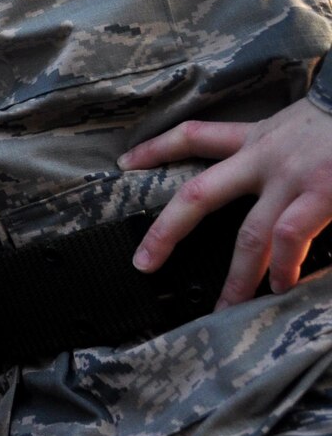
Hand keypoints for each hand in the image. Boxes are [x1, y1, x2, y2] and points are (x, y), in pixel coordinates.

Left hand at [121, 97, 331, 309]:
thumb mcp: (298, 128)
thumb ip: (276, 156)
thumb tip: (264, 190)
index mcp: (256, 139)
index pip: (193, 137)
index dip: (156, 149)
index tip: (123, 162)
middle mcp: (264, 158)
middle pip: (198, 194)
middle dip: (167, 231)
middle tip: (143, 263)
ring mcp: (291, 179)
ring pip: (248, 234)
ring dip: (238, 277)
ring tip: (226, 307)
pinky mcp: (322, 193)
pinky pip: (291, 237)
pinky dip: (285, 267)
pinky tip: (281, 287)